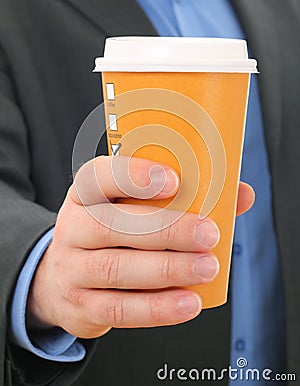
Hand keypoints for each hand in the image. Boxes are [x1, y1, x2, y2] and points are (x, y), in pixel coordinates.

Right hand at [27, 156, 253, 338]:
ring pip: (114, 268)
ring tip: (207, 267)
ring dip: (166, 269)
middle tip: (208, 234)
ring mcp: (72, 268)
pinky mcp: (80, 306)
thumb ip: (185, 197)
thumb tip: (241, 195)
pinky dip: (157, 308)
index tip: (175, 181)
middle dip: (165, 230)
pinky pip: (118, 309)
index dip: (133, 176)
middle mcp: (72, 227)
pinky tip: (189, 303)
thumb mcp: (132, 208)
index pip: (98, 176)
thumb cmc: (113, 232)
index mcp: (86, 194)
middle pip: (110, 225)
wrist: (64, 278)